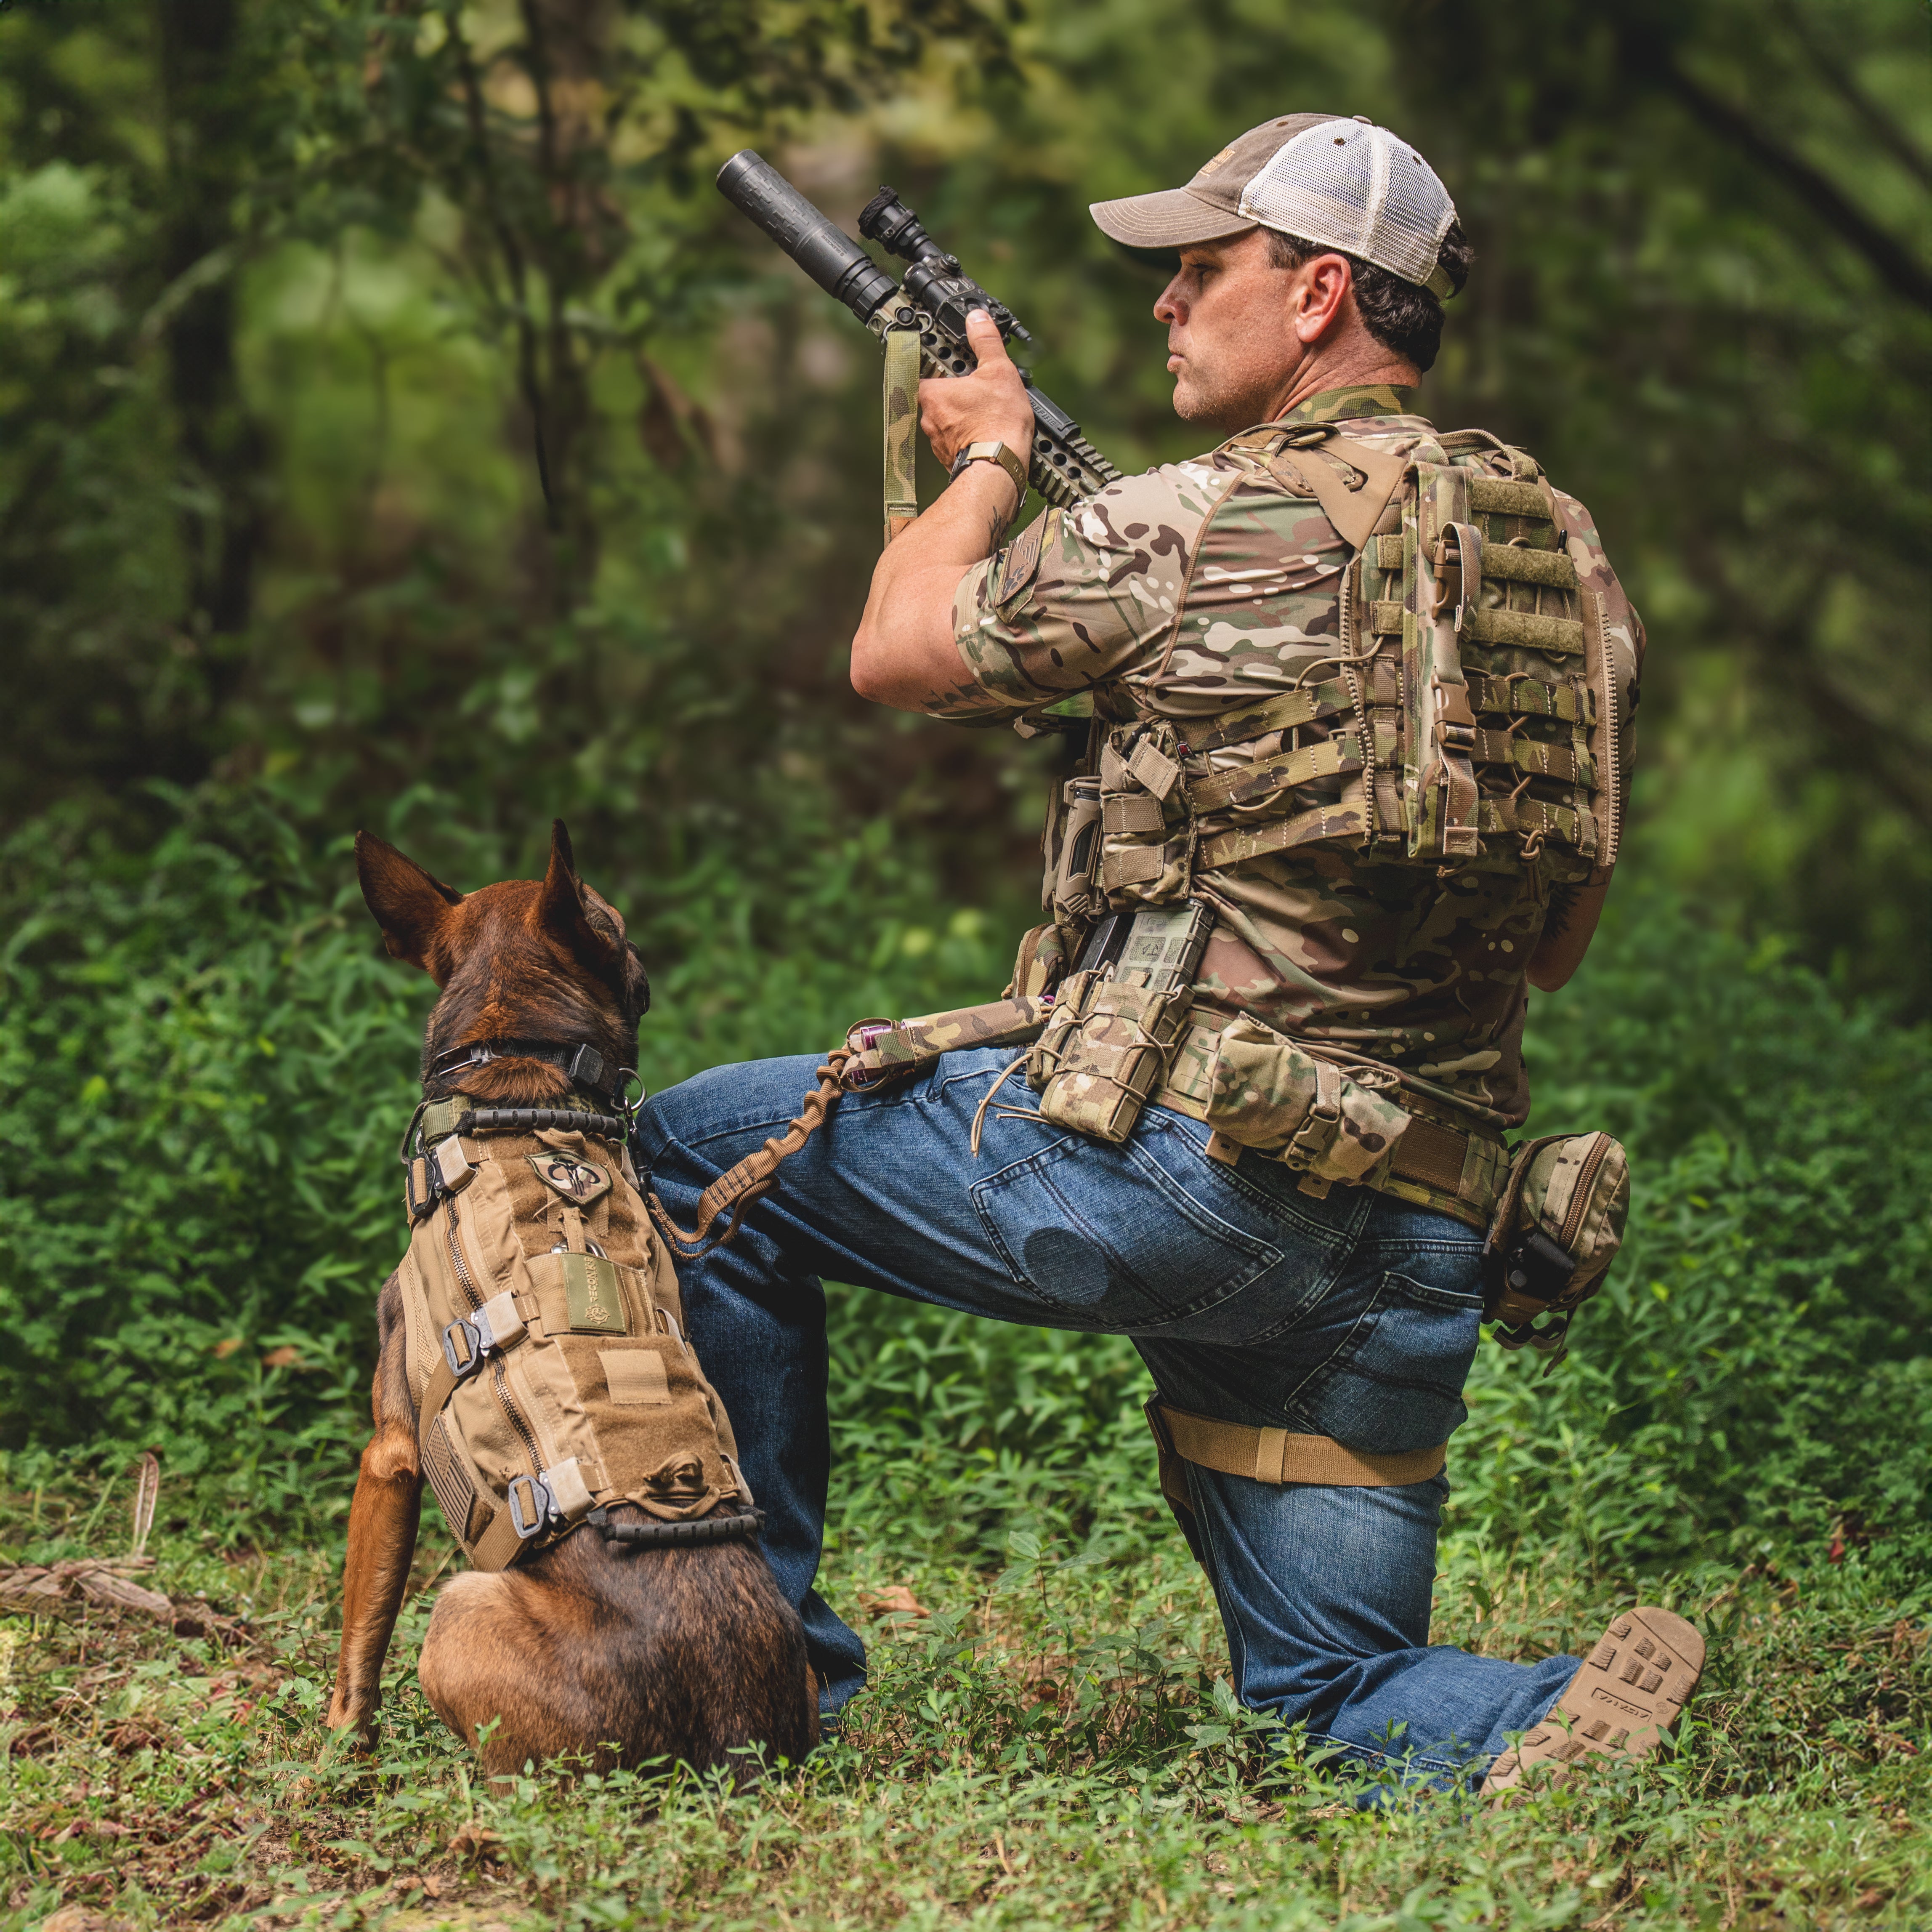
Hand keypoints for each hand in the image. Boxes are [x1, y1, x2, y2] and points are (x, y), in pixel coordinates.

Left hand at [917, 308, 1035, 474]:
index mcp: (930, 393)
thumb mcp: (997, 370)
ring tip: (986, 412)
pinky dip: (968, 435)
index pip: (927, 372)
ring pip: (947, 420)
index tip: (957, 368)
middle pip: (939, 397)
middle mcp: (926, 419)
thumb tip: (977, 318)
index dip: (944, 367)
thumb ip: (986, 341)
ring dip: (963, 415)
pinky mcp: (947, 459)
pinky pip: (955, 441)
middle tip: (979, 389)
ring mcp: (936, 442)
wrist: (1000, 466)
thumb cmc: (997, 422)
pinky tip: (986, 432)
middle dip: (957, 393)